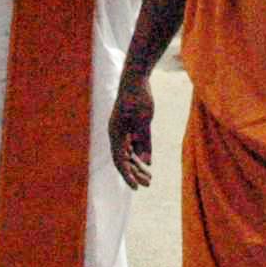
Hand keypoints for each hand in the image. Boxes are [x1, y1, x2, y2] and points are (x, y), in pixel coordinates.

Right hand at [109, 71, 155, 188]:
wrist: (135, 79)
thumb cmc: (139, 98)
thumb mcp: (144, 120)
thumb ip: (145, 141)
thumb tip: (147, 163)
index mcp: (116, 133)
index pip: (120, 161)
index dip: (128, 175)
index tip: (137, 187)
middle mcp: (116, 134)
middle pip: (124, 160)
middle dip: (135, 173)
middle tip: (148, 184)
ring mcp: (122, 131)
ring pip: (128, 154)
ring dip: (137, 166)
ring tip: (150, 178)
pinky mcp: (129, 127)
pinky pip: (132, 146)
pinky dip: (139, 155)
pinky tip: (147, 163)